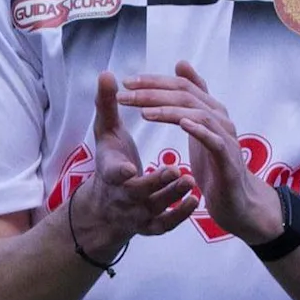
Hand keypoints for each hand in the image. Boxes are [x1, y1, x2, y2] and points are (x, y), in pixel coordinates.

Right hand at [64, 71, 200, 257]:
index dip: (120, 172)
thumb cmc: (110, 160)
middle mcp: (123, 194)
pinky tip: (194, 200)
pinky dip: (179, 215)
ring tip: (189, 180)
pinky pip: (165, 225)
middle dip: (156, 183)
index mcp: (110, 172)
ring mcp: (137, 213)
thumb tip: (106, 73)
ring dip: (172, 195)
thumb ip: (106, 105)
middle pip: (138, 192)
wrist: (108, 204)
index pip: (113, 174)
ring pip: (155, 208)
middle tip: (176, 170)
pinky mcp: (150, 226)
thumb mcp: (105, 133)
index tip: (131, 168)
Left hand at [121, 60, 285, 246]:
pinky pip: (214, 140)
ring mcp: (226, 137)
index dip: (154, 82)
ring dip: (169, 111)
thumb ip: (191, 99)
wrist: (237, 201)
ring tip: (144, 112)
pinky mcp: (228, 159)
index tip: (126, 82)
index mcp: (210, 109)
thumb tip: (182, 64)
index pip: (181, 86)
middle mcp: (220, 118)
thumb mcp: (200, 127)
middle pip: (186, 96)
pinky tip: (182, 124)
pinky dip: (199, 130)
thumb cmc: (215, 164)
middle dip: (153, 93)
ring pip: (198, 114)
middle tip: (126, 94)